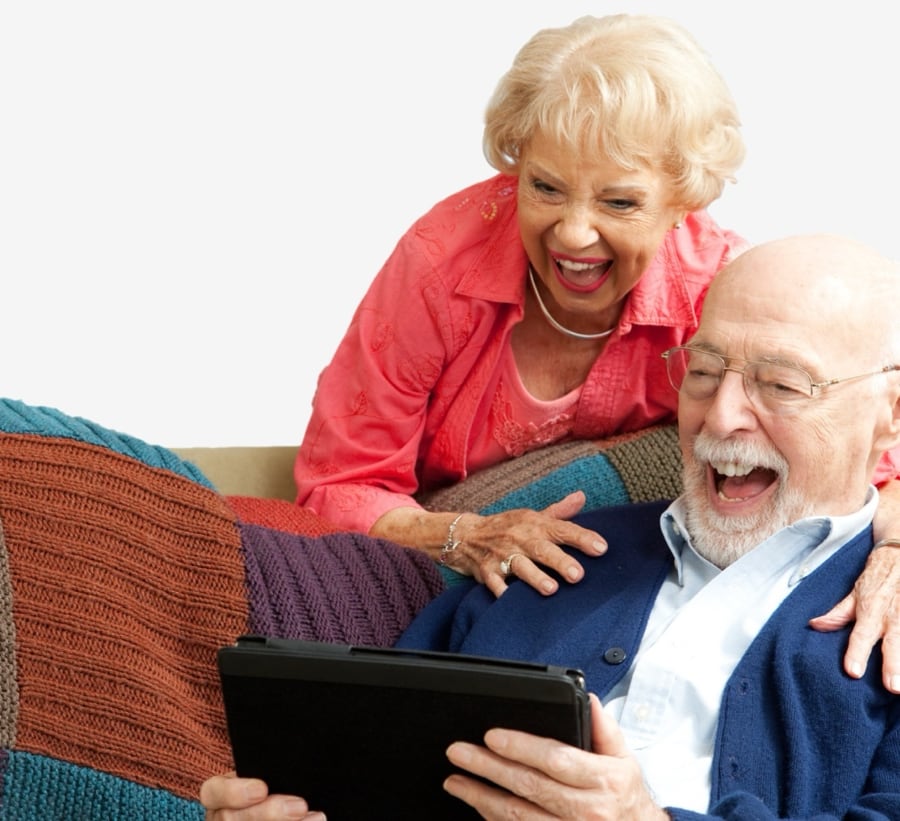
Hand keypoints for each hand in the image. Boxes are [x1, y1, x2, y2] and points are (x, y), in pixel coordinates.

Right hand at [199, 772, 321, 819]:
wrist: (274, 807)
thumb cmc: (276, 787)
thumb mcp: (268, 776)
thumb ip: (273, 772)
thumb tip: (292, 761)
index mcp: (220, 796)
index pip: (213, 792)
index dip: (235, 792)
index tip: (262, 789)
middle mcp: (220, 819)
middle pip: (230, 820)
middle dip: (268, 813)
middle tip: (300, 806)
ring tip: (315, 818)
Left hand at [443, 694, 667, 819]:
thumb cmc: (625, 796)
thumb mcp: (624, 759)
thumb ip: (605, 728)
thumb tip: (588, 699)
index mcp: (602, 780)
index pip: (555, 759)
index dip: (521, 747)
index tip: (492, 736)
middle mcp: (585, 810)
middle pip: (529, 786)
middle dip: (489, 768)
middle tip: (459, 752)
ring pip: (518, 816)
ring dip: (482, 797)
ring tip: (455, 780)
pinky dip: (494, 818)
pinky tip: (477, 804)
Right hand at [449, 491, 607, 597]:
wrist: (465, 535)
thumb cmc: (506, 528)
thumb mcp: (531, 516)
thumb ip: (558, 512)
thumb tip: (582, 497)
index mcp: (534, 524)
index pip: (562, 530)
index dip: (582, 538)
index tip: (601, 548)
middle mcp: (520, 538)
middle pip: (542, 549)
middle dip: (560, 561)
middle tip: (578, 575)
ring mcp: (502, 555)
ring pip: (520, 566)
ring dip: (535, 577)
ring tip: (551, 589)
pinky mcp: (486, 571)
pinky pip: (494, 582)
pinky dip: (501, 591)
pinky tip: (510, 600)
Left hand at [808, 541, 899, 692]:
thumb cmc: (877, 579)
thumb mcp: (855, 594)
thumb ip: (838, 614)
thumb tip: (814, 625)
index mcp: (871, 611)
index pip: (861, 634)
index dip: (856, 652)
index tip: (853, 672)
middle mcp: (893, 616)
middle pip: (893, 643)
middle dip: (893, 665)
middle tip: (893, 688)